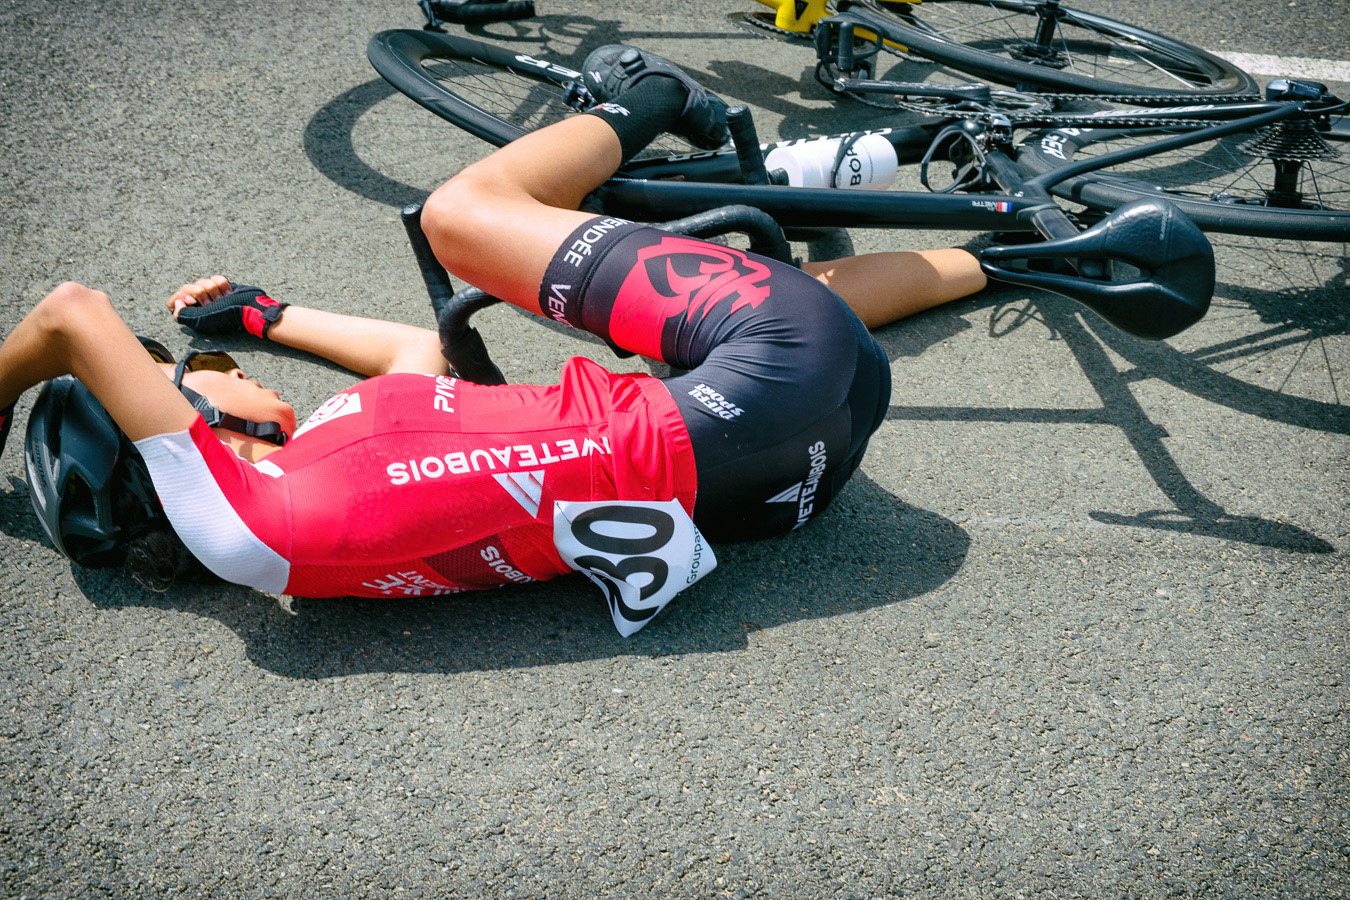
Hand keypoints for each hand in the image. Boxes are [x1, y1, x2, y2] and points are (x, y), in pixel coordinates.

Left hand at [169, 276, 287, 338]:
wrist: (249, 309)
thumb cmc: (227, 317)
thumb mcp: (200, 321)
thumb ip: (182, 314)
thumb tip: (178, 302)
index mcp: (192, 313)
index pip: (174, 302)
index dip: (180, 298)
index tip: (192, 301)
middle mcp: (199, 304)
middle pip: (187, 288)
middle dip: (200, 292)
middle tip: (211, 302)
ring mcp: (211, 295)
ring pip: (202, 281)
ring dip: (214, 289)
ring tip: (222, 299)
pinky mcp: (222, 287)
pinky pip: (216, 278)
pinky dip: (223, 285)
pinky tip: (229, 293)